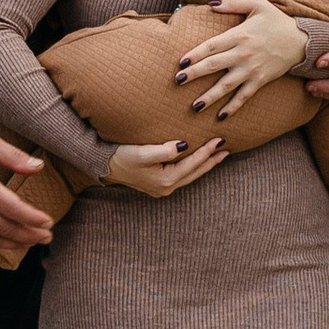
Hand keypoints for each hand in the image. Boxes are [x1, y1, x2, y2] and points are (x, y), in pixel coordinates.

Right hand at [0, 127, 56, 251]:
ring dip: (14, 243)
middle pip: (5, 228)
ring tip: (32, 242)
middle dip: (29, 235)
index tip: (48, 222)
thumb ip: (15, 157)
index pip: (13, 209)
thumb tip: (39, 167)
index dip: (33, 219)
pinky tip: (7, 242)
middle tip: (46, 236)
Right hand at [108, 136, 228, 196]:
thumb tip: (185, 146)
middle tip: (226, 150)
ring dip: (204, 165)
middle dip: (211, 161)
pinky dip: (192, 168)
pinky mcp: (157, 184)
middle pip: (195, 173)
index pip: (192, 164)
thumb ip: (165, 150)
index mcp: (165, 180)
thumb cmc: (121, 156)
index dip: (207, 152)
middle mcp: (166, 187)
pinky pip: (181, 175)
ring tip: (217, 156)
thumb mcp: (142, 152)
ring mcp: (161, 188)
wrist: (103, 166)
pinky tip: (195, 161)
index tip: (219, 140)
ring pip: (189, 176)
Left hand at [175, 0, 306, 121]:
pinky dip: (233, 107)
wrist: (300, 40)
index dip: (195, 54)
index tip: (181, 62)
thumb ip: (233, 2)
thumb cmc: (276, 21)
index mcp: (239, 34)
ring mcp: (251, 69)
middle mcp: (243, 54)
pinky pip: (244, 96)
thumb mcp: (257, 4)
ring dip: (209, 96)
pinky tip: (221, 116)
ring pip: (226, 85)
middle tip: (177, 81)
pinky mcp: (260, 80)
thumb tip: (211, 4)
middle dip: (194, 75)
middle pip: (213, 66)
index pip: (211, 46)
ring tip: (194, 106)